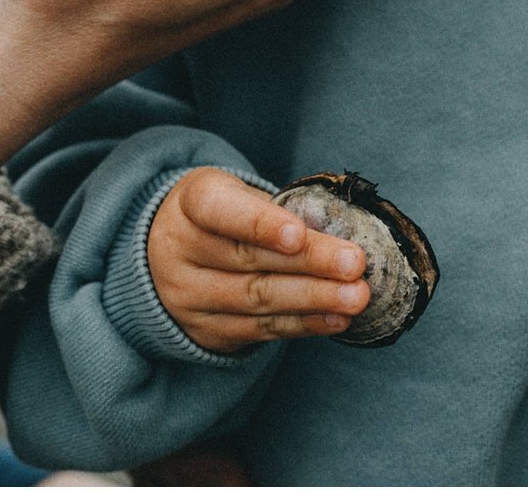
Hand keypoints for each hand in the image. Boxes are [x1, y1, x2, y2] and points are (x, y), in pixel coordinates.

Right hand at [147, 167, 369, 352]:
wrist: (171, 258)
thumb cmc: (226, 217)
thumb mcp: (240, 196)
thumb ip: (280, 210)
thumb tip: (341, 232)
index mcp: (190, 203)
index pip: (220, 210)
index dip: (259, 223)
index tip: (298, 234)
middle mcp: (180, 250)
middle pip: (248, 258)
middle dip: (309, 262)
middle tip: (354, 264)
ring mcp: (188, 296)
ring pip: (256, 299)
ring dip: (313, 299)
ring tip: (355, 296)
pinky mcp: (206, 331)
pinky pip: (260, 330)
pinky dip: (304, 323)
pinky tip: (337, 318)